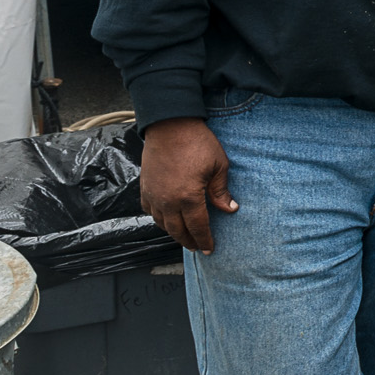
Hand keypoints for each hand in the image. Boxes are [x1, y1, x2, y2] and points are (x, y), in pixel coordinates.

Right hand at [140, 117, 237, 253]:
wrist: (170, 125)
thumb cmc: (197, 143)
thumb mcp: (218, 165)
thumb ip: (221, 191)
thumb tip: (230, 209)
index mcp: (188, 197)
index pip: (198, 227)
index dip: (204, 240)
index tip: (209, 249)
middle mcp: (168, 201)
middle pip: (178, 230)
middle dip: (189, 241)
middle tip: (197, 247)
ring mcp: (154, 195)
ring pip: (162, 223)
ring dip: (173, 233)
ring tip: (184, 236)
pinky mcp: (145, 187)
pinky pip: (150, 211)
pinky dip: (159, 219)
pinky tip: (166, 219)